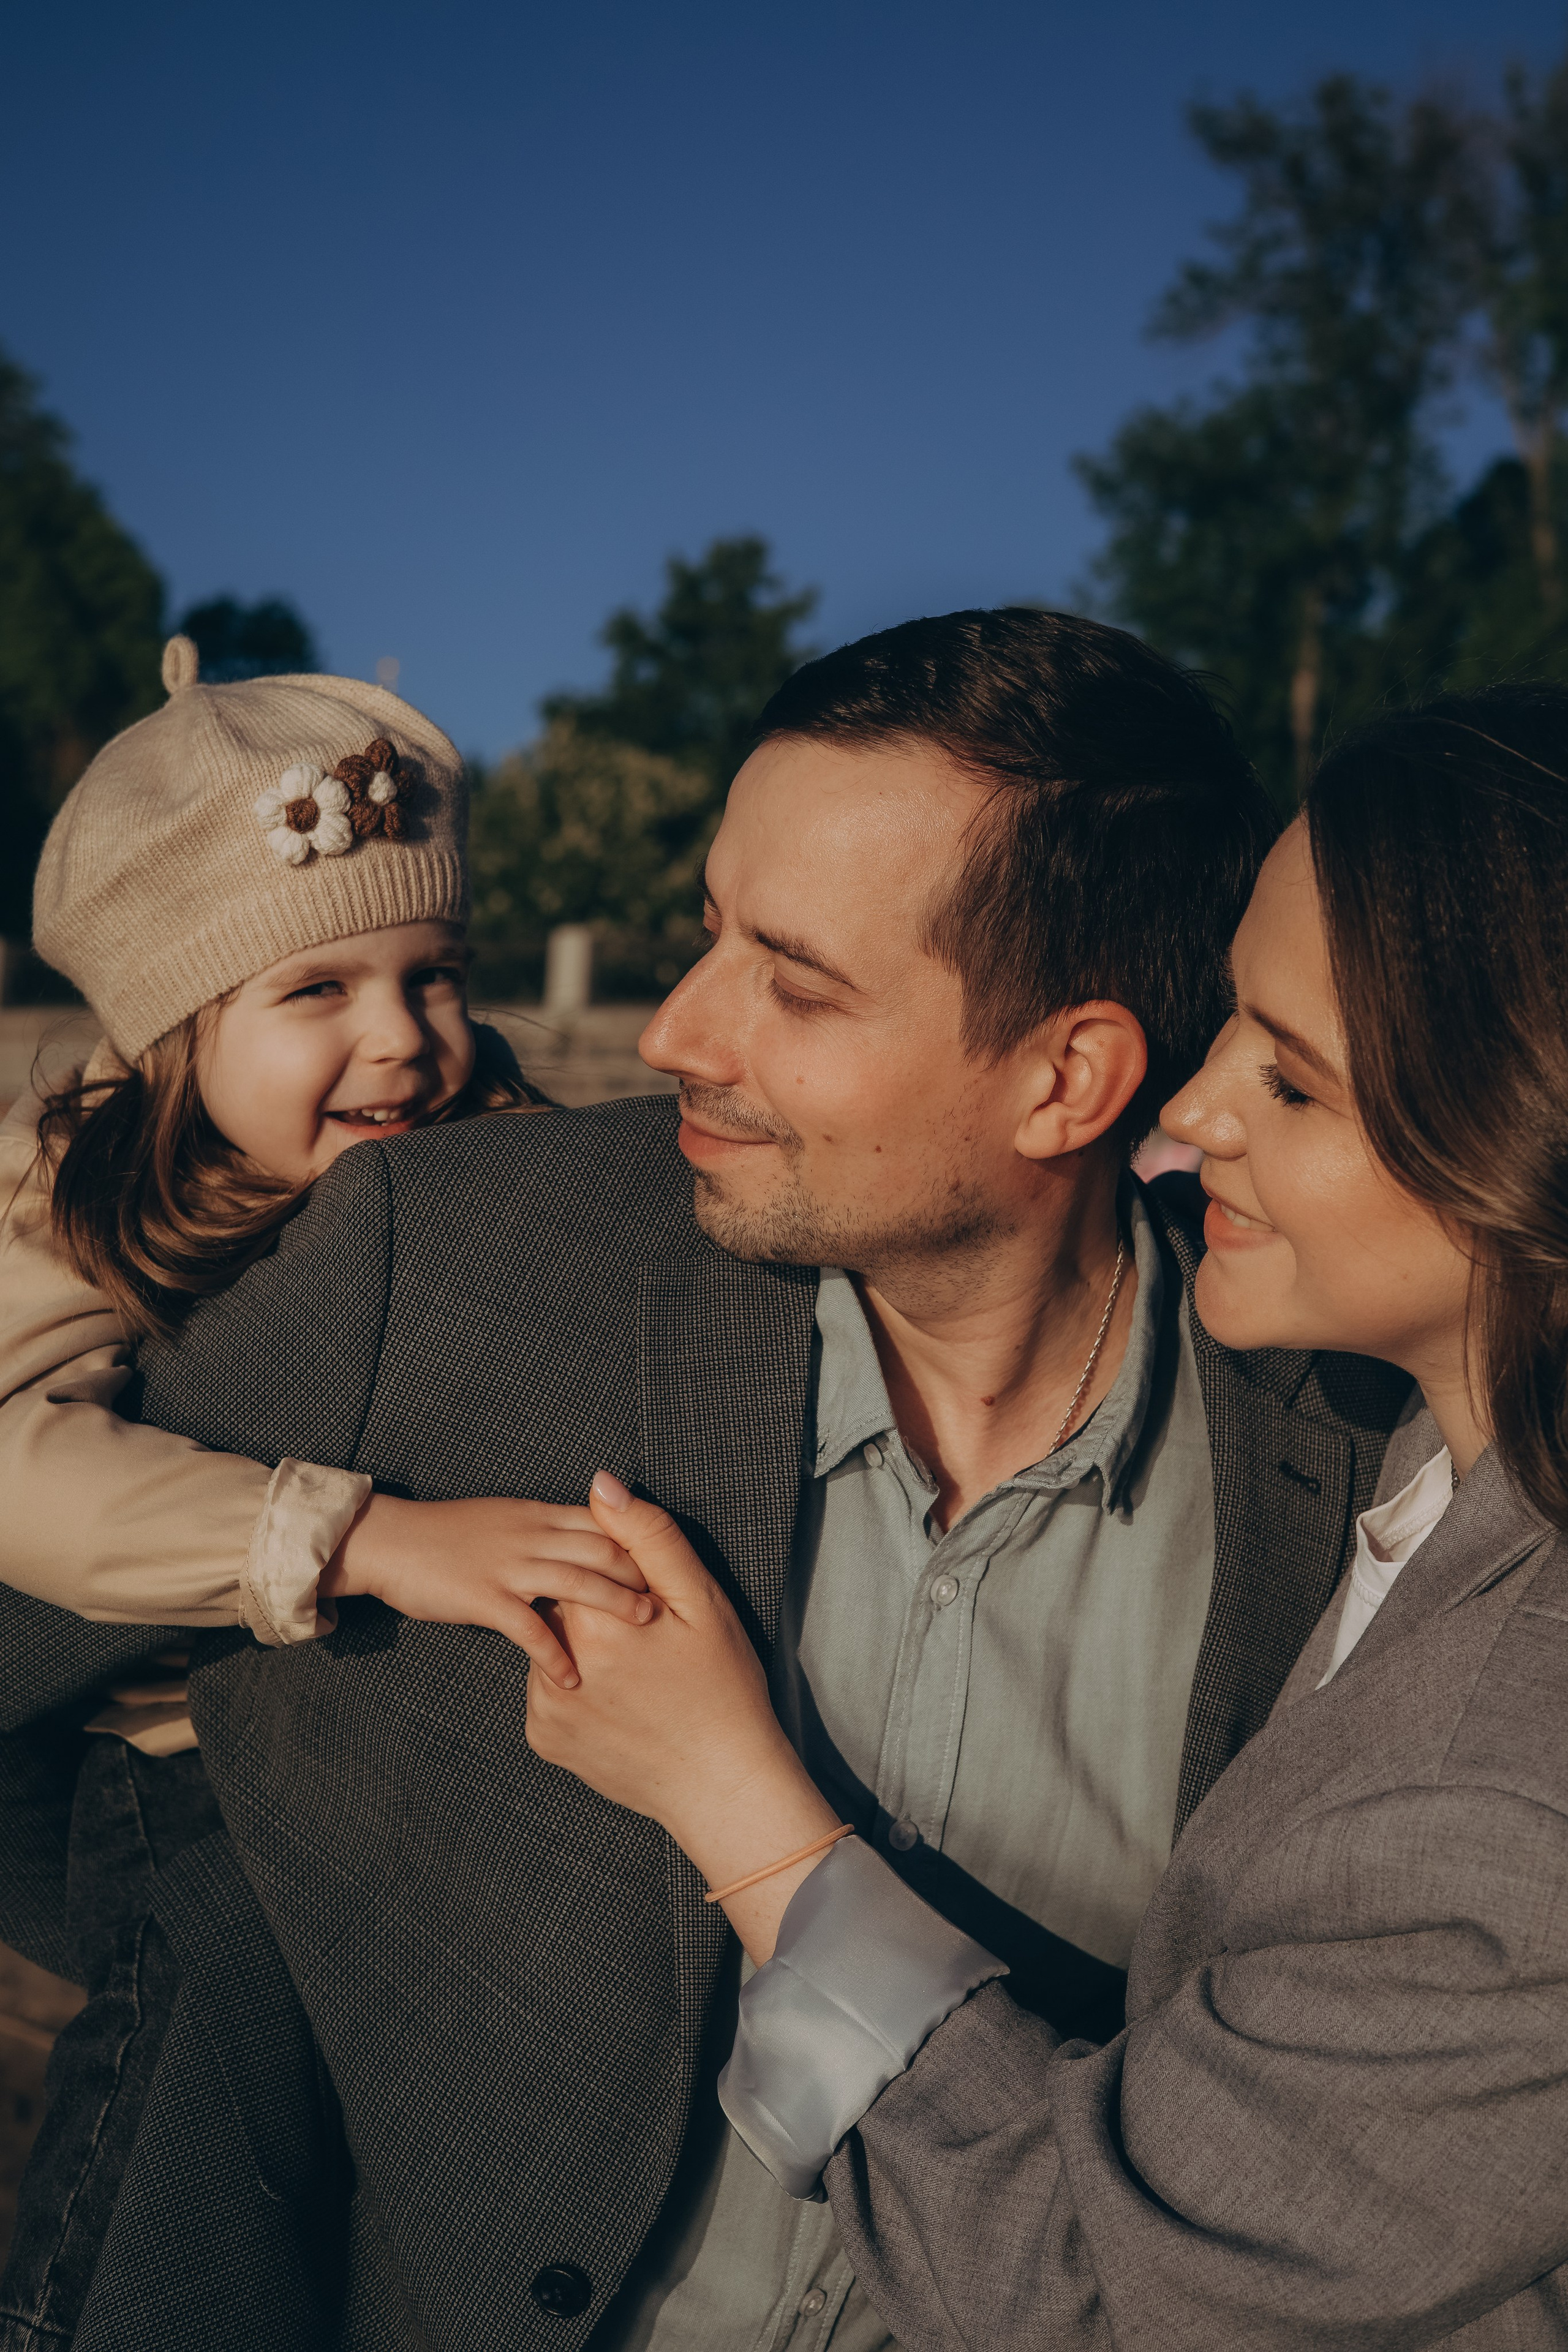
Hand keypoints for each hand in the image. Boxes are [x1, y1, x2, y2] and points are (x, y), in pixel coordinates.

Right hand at [322, 1492, 649, 1686]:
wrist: (389, 1540)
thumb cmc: (446, 1536)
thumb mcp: (505, 1521)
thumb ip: (545, 1531)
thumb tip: (587, 1546)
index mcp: (537, 1515)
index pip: (603, 1522)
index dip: (641, 1542)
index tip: (671, 1567)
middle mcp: (530, 1534)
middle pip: (601, 1547)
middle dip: (642, 1572)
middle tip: (675, 1600)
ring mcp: (508, 1565)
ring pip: (576, 1581)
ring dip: (615, 1604)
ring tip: (646, 1626)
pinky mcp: (484, 1597)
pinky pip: (529, 1628)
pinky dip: (555, 1654)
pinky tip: (573, 1679)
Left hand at [526, 1474, 839, 1961]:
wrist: (722, 1786)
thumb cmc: (723, 1690)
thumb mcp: (702, 1603)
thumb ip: (649, 1537)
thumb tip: (601, 1485)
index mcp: (596, 1623)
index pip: (580, 1564)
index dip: (618, 1579)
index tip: (651, 1611)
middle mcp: (557, 1666)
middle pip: (563, 1605)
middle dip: (598, 1615)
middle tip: (648, 1649)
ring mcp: (545, 1710)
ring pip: (555, 1647)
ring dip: (585, 1649)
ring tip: (638, 1679)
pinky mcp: (544, 1739)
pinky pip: (549, 1694)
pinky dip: (576, 1691)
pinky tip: (621, 1705)